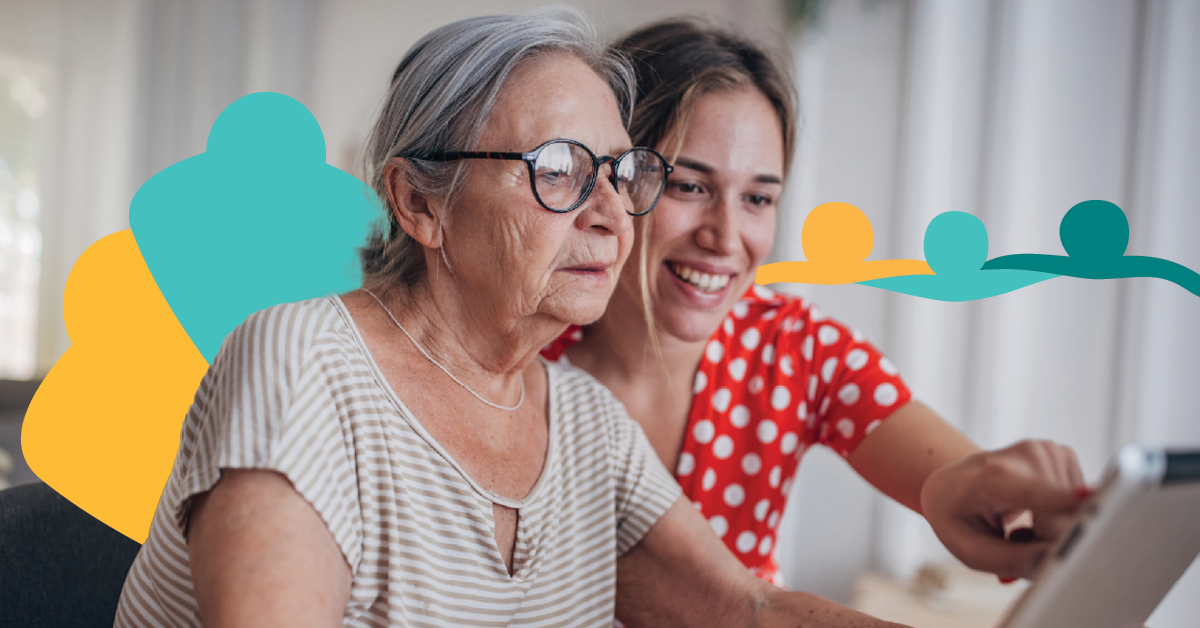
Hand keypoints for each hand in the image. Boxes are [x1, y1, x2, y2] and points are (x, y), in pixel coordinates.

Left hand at [919, 440, 1086, 579]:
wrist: (952, 484)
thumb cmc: (957, 516)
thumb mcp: (970, 549)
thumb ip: (1015, 560)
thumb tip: (1060, 556)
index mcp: (993, 475)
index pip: (1037, 492)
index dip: (1063, 500)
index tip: (1089, 499)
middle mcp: (1026, 454)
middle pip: (1065, 515)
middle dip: (1050, 542)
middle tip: (1015, 540)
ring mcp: (1048, 451)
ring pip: (1076, 512)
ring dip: (1053, 531)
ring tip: (1020, 525)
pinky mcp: (1062, 455)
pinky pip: (1078, 504)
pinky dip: (1060, 517)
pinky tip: (1033, 512)